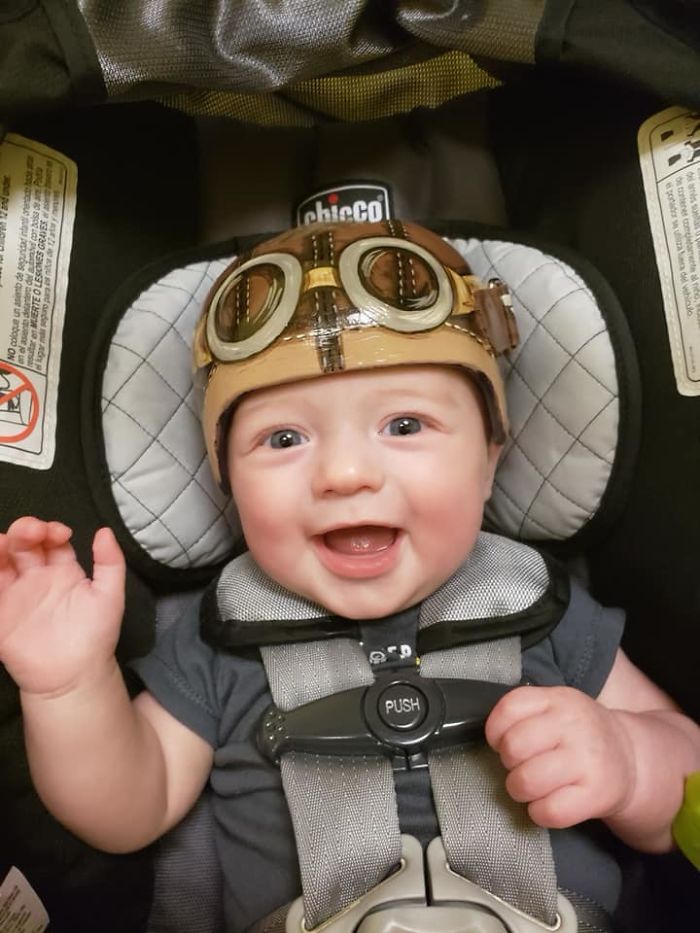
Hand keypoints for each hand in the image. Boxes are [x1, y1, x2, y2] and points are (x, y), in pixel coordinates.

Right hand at [0, 517, 125, 696]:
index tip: (60, 532)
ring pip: (2, 560)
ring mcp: (16, 594)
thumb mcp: (110, 596)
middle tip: (32, 531)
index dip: (53, 530)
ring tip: (4, 542)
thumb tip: (105, 530)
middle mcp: (38, 578)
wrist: (72, 676)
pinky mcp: (0, 612)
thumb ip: (111, 563)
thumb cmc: (95, 636)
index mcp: (64, 571)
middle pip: (25, 544)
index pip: (53, 540)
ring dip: (2, 545)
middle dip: (26, 530)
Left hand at [485, 685, 635, 828]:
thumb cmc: (580, 734)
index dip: (496, 730)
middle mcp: (574, 725)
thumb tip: (493, 737)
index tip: (503, 741)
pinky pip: (549, 811)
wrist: (630, 758)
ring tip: (531, 786)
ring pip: (527, 781)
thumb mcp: (557, 707)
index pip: (509, 708)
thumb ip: (526, 713)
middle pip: (514, 747)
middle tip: (521, 765)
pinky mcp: (596, 794)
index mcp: (559, 699)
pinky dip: (539, 813)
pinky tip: (547, 803)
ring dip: (519, 790)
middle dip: (509, 763)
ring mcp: (587, 760)